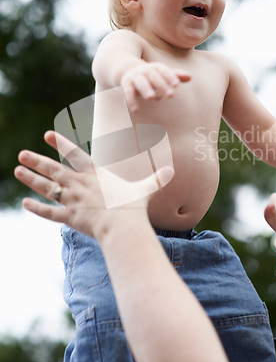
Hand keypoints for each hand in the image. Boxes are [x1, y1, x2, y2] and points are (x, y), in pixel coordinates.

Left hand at [14, 131, 173, 238]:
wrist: (123, 226)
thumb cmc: (134, 206)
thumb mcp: (146, 189)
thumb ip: (156, 178)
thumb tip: (172, 170)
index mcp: (95, 174)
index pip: (75, 154)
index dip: (61, 144)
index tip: (47, 135)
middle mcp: (80, 184)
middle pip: (54, 169)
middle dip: (37, 160)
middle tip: (22, 153)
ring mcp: (73, 200)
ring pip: (47, 187)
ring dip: (31, 179)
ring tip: (17, 170)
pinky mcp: (69, 218)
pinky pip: (49, 212)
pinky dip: (37, 208)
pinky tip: (25, 203)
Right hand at [121, 62, 190, 111]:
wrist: (128, 70)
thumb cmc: (151, 75)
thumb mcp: (163, 74)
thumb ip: (176, 76)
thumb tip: (191, 77)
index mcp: (156, 68)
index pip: (164, 71)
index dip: (170, 77)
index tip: (177, 84)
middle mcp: (145, 71)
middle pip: (154, 77)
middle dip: (162, 85)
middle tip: (171, 95)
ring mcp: (135, 77)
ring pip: (141, 83)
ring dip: (146, 89)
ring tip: (151, 98)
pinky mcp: (126, 85)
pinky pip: (128, 92)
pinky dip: (131, 101)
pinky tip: (135, 110)